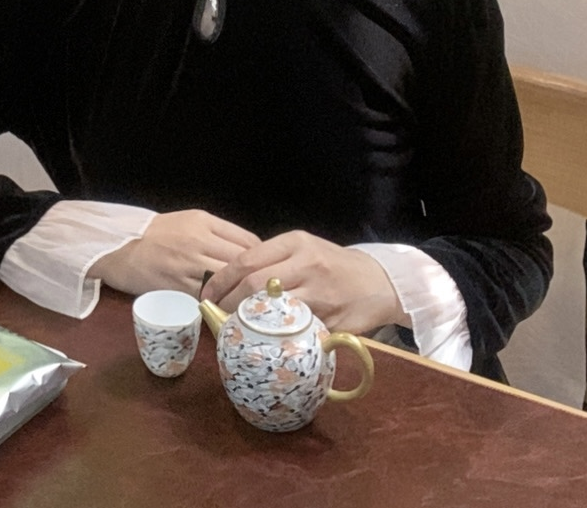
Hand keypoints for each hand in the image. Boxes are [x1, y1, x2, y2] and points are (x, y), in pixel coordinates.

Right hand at [89, 209, 259, 297]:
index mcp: (204, 222)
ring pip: (226, 281)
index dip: (262, 258)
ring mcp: (188, 264)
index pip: (247, 241)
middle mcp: (199, 241)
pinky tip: (225, 309)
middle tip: (262, 290)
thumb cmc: (157, 233)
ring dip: (239, 294)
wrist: (120, 246)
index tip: (265, 270)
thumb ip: (219, 232)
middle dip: (254, 278)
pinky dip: (218, 303)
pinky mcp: (177, 286)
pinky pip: (207, 297)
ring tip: (247, 303)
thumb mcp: (190, 221)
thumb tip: (249, 251)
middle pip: (241, 262)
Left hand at [204, 231, 402, 333]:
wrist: (380, 281)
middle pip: (255, 284)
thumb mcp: (305, 249)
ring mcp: (320, 293)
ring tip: (234, 330)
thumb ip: (274, 259)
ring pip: (272, 309)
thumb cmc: (334, 264)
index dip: (221, 279)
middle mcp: (306, 264)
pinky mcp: (331, 320)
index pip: (247, 259)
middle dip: (229, 302)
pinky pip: (295, 330)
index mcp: (295, 243)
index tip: (206, 294)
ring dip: (249, 322)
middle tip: (216, 316)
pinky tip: (265, 344)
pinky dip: (276, 338)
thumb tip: (233, 278)